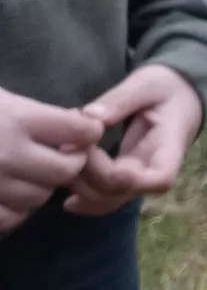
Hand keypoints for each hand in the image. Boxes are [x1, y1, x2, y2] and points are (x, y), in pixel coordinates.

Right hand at [0, 86, 103, 232]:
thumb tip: (76, 121)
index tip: (84, 131)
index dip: (88, 131)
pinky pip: (9, 219)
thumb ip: (37, 113)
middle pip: (64, 171)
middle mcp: (7, 154)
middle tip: (64, 155)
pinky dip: (15, 210)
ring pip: (38, 198)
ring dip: (42, 187)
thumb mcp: (2, 98)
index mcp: (18, 119)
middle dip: (70, 163)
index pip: (79, 131)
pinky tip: (10, 193)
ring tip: (34, 173)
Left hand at [62, 65, 202, 217]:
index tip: (102, 161)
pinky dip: (84, 196)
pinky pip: (105, 197)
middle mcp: (154, 169)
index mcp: (170, 145)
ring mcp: (138, 176)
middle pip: (125, 192)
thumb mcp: (148, 83)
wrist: (179, 93)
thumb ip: (120, 100)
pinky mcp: (123, 177)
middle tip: (70, 147)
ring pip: (110, 201)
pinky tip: (66, 191)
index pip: (160, 177)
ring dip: (83, 188)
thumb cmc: (168, 87)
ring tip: (64, 159)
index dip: (130, 180)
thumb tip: (87, 116)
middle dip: (92, 177)